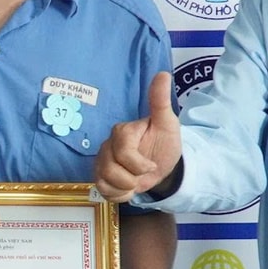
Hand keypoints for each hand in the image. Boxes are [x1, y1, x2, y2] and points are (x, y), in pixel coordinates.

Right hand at [93, 71, 180, 202]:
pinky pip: (102, 190)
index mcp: (122, 132)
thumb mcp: (167, 123)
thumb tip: (163, 74)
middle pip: (110, 169)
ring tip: (137, 182)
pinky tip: (128, 189)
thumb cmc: (164, 143)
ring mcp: (102, 161)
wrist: (164, 166)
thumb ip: (160, 101)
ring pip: (104, 180)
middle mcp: (108, 145)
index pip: (122, 151)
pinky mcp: (100, 176)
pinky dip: (118, 195)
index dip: (138, 164)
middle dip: (133, 178)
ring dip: (126, 187)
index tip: (153, 165)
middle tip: (146, 174)